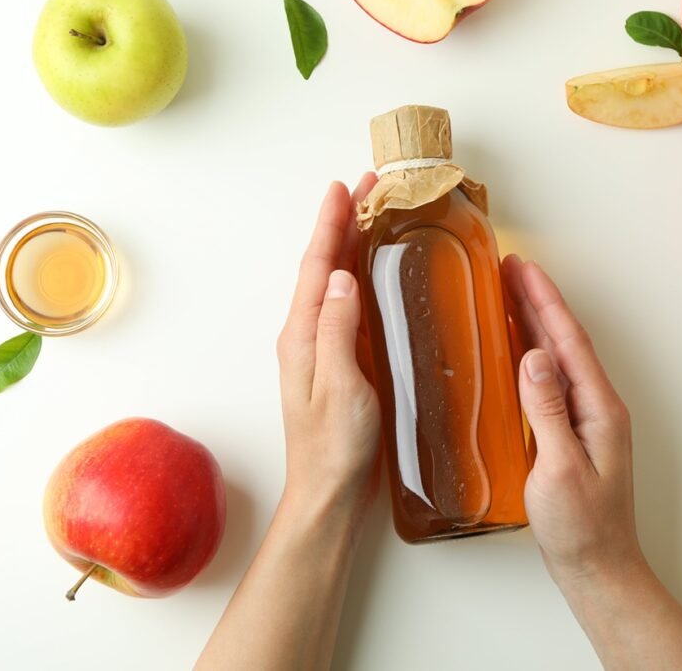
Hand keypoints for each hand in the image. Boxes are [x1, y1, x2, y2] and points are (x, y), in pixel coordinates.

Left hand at [277, 174, 380, 520]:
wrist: (330, 494)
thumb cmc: (334, 448)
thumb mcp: (338, 387)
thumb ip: (338, 331)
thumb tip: (343, 277)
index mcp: (303, 336)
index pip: (318, 268)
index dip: (331, 225)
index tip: (344, 188)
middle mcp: (308, 335)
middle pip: (326, 267)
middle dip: (345, 224)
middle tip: (369, 188)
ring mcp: (324, 349)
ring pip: (338, 284)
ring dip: (354, 247)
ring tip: (375, 216)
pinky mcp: (342, 364)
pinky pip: (350, 308)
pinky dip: (363, 279)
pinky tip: (379, 276)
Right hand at [503, 257, 681, 669]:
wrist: (598, 568)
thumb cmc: (582, 527)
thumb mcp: (560, 468)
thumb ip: (547, 411)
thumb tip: (535, 357)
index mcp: (600, 408)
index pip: (569, 342)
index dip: (545, 301)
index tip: (522, 269)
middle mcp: (597, 407)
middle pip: (565, 342)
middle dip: (538, 302)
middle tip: (509, 269)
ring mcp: (585, 421)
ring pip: (558, 360)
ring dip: (535, 324)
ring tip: (509, 296)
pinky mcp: (570, 435)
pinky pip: (550, 383)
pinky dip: (531, 358)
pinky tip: (515, 353)